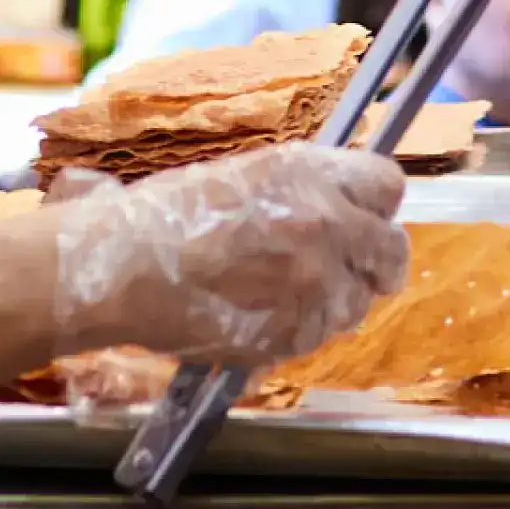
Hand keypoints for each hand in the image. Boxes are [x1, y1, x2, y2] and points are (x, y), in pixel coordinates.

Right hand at [44, 144, 409, 365]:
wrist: (118, 269)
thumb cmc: (165, 214)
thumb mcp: (245, 173)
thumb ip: (305, 185)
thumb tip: (343, 199)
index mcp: (310, 174)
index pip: (389, 184)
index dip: (376, 203)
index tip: (365, 214)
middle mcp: (324, 226)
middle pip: (391, 250)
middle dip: (374, 259)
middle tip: (350, 264)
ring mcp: (312, 285)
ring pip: (359, 301)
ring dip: (337, 297)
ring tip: (288, 291)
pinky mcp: (292, 334)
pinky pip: (320, 335)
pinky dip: (302, 328)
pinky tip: (263, 313)